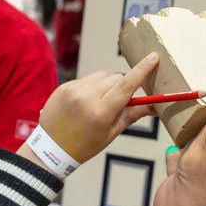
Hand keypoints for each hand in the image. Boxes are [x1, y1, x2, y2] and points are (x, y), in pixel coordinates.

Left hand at [28, 53, 159, 164]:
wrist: (51, 148)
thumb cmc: (84, 145)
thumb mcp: (110, 133)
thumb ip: (132, 115)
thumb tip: (154, 106)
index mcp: (100, 112)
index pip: (126, 86)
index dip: (142, 70)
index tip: (153, 57)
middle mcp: (86, 97)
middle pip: (116, 78)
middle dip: (121, 87)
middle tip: (115, 104)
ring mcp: (73, 90)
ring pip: (101, 76)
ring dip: (105, 85)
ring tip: (96, 104)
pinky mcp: (64, 86)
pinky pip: (86, 79)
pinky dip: (90, 87)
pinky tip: (83, 103)